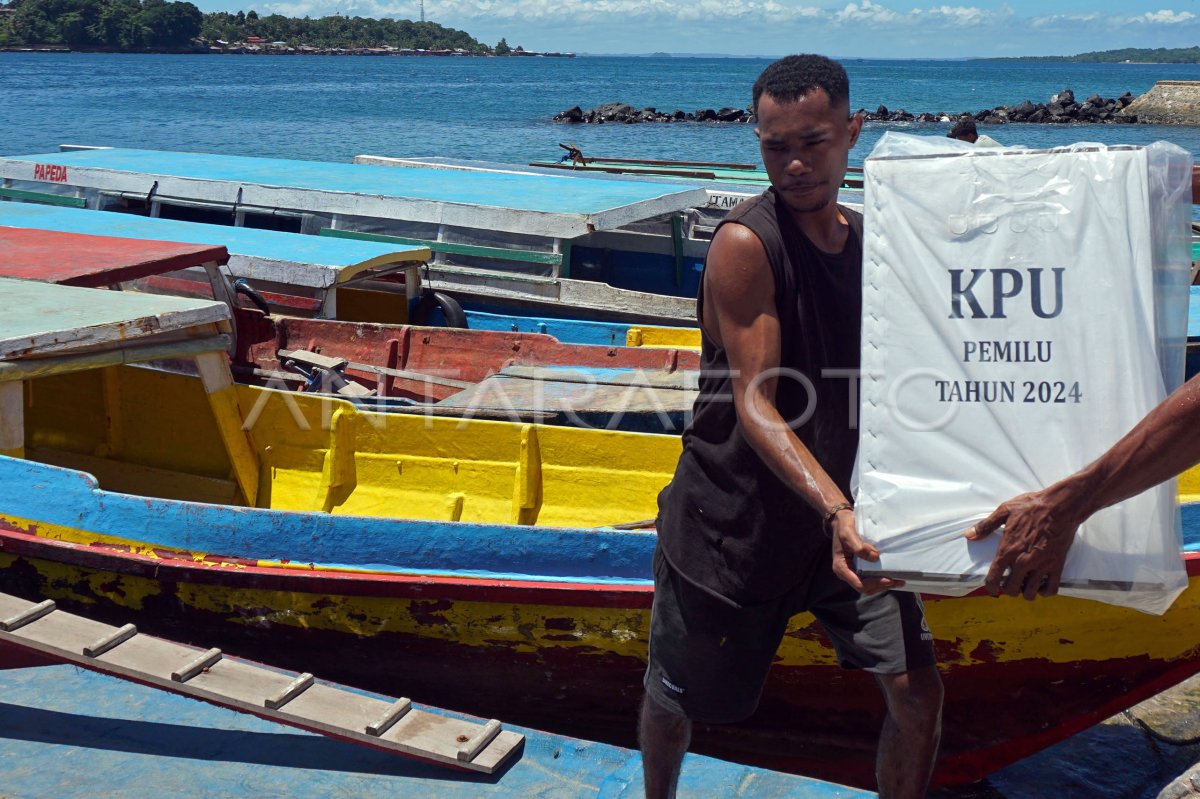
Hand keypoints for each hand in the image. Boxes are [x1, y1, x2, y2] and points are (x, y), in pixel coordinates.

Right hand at [830, 509, 903, 594]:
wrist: (841, 521)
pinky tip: (890, 575)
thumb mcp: (848, 534)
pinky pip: (868, 578)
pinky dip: (880, 580)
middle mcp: (846, 572)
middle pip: (865, 588)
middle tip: (898, 581)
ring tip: (897, 581)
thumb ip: (858, 546)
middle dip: (882, 586)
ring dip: (882, 585)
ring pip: (868, 586)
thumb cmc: (843, 527)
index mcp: (841, 567)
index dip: (875, 584)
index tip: (889, 579)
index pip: (859, 584)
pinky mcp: (857, 567)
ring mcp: (852, 571)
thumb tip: (875, 557)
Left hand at [965, 488, 1083, 599]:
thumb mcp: (1005, 511)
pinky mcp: (1057, 565)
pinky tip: (1041, 584)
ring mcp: (1041, 565)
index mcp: (1008, 550)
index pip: (994, 578)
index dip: (990, 586)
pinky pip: (1051, 589)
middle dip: (1008, 588)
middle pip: (1011, 589)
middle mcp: (1023, 562)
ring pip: (1030, 593)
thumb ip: (986, 526)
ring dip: (1025, 591)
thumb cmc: (1033, 507)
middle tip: (1009, 581)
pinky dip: (1045, 591)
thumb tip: (969, 535)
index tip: (992, 587)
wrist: (1061, 506)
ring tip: (1024, 583)